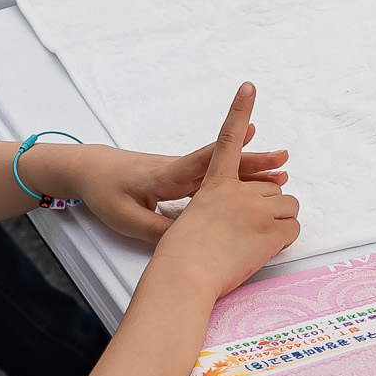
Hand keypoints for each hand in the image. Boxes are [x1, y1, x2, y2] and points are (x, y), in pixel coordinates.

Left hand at [35, 133, 289, 248]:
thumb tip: (190, 240)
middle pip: (222, 163)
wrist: (92, 172)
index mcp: (165, 175)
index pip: (199, 161)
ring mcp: (184, 172)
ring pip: (224, 170)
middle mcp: (180, 169)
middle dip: (253, 160)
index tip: (251, 135)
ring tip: (282, 169)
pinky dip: (239, 177)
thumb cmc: (107, 193)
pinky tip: (259, 181)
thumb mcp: (127, 218)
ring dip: (252, 169)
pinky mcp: (184, 179)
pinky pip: (217, 177)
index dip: (227, 148)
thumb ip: (158, 229)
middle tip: (283, 159)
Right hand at [146, 84, 300, 297]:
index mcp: (212, 184)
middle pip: (270, 186)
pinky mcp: (269, 229)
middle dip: (264, 206)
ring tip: (250, 243)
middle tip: (242, 232)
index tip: (249, 86)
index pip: (226, 141)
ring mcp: (255, 208)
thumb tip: (228, 213)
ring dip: (276, 222)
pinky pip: (292, 229)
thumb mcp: (186, 222)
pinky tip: (260, 251)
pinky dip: (283, 240)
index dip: (238, 111)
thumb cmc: (177, 258)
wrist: (182, 278)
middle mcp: (236, 190)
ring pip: (287, 205)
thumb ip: (210, 209)